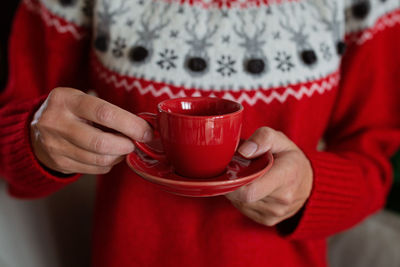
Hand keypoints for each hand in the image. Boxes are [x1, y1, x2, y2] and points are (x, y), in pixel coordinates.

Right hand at [30, 87, 151, 174]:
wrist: (36, 128)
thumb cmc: (71, 112)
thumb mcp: (83, 101)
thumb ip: (109, 112)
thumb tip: (143, 128)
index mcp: (67, 100)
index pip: (104, 113)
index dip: (130, 125)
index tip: (146, 132)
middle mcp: (56, 122)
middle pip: (100, 142)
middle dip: (126, 145)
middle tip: (135, 143)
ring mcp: (55, 145)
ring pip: (98, 159)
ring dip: (119, 156)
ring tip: (123, 148)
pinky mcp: (59, 162)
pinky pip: (93, 169)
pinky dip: (108, 164)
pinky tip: (109, 155)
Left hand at [226, 127, 312, 226]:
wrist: (308, 183)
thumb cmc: (290, 158)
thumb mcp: (280, 140)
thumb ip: (263, 138)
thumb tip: (243, 151)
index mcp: (286, 176)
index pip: (250, 190)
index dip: (234, 181)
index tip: (230, 169)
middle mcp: (282, 199)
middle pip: (242, 196)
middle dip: (233, 182)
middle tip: (236, 170)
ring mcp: (275, 213)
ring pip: (240, 203)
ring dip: (237, 190)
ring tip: (247, 177)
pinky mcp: (268, 220)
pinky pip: (244, 209)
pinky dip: (241, 199)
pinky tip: (251, 187)